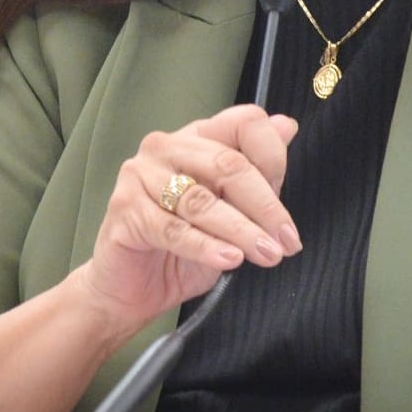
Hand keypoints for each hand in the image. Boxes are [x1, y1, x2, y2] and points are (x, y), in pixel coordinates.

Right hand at [73, 104, 302, 330]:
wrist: (132, 288)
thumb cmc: (182, 248)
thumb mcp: (231, 210)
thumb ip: (256, 172)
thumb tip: (287, 126)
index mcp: (196, 137)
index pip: (243, 123)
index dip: (273, 159)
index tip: (286, 207)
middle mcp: (165, 147)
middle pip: (227, 164)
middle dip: (265, 207)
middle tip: (286, 242)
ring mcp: (140, 175)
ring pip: (202, 201)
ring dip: (242, 231)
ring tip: (267, 254)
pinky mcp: (125, 210)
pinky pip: (173, 229)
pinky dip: (206, 246)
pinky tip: (229, 259)